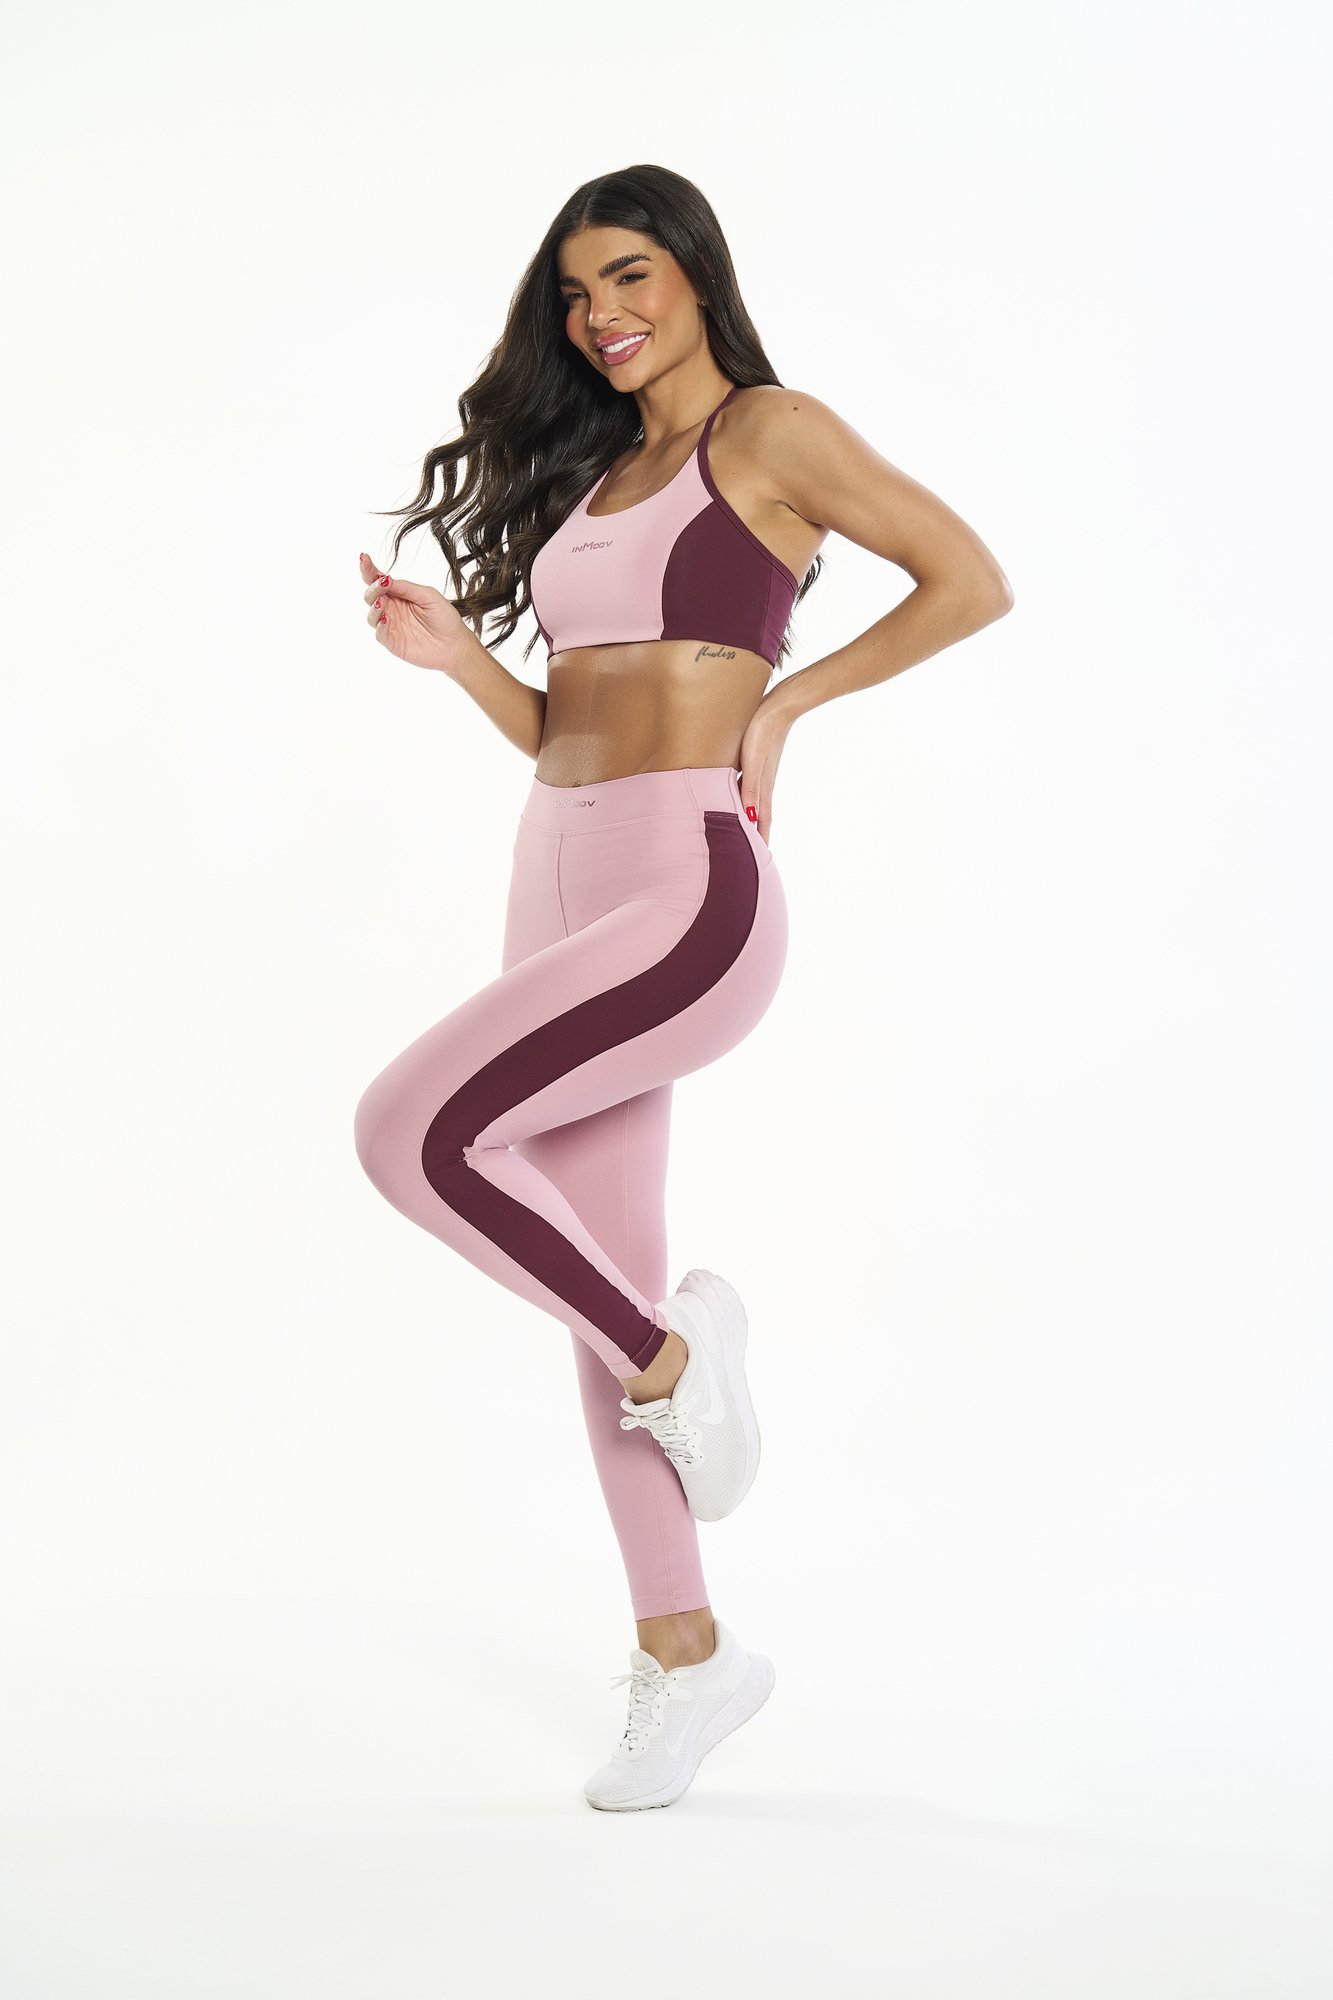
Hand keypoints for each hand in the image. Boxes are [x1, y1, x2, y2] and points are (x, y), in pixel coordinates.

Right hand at [358, 552, 474, 676]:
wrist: (456, 644)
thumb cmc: (445, 618)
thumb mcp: (428, 596)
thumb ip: (407, 588)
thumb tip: (386, 579)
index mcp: (398, 594)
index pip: (378, 580)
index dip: (369, 569)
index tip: (364, 557)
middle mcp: (391, 609)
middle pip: (371, 596)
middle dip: (373, 588)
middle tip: (382, 582)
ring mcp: (391, 626)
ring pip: (372, 615)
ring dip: (374, 607)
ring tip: (382, 601)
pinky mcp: (393, 642)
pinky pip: (380, 634)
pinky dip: (380, 626)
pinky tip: (386, 619)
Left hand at [737, 695, 793, 849]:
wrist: (782, 705)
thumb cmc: (764, 731)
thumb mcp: (753, 761)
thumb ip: (750, 788)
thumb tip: (751, 817)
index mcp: (762, 788)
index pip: (762, 823)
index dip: (760, 842)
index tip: (760, 863)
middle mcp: (763, 784)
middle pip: (760, 817)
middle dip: (757, 836)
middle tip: (753, 856)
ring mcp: (762, 772)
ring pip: (755, 803)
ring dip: (752, 819)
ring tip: (747, 832)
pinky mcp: (760, 760)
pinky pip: (751, 787)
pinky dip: (747, 799)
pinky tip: (741, 797)